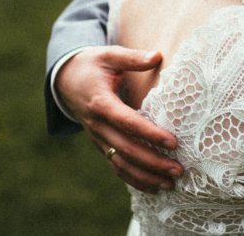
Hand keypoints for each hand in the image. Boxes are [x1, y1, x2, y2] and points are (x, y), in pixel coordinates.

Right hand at [55, 46, 182, 191]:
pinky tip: (154, 187)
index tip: (173, 142)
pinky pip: (116, 166)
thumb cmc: (92, 65)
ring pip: (120, 164)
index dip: (150, 134)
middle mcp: (97, 125)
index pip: (127, 122)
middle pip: (126, 150)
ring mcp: (98, 138)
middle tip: (179, 170)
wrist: (65, 80)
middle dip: (153, 163)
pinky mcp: (100, 144)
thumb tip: (156, 56)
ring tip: (170, 184)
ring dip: (145, 177)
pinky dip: (134, 180)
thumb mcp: (108, 55)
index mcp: (101, 103)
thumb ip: (132, 58)